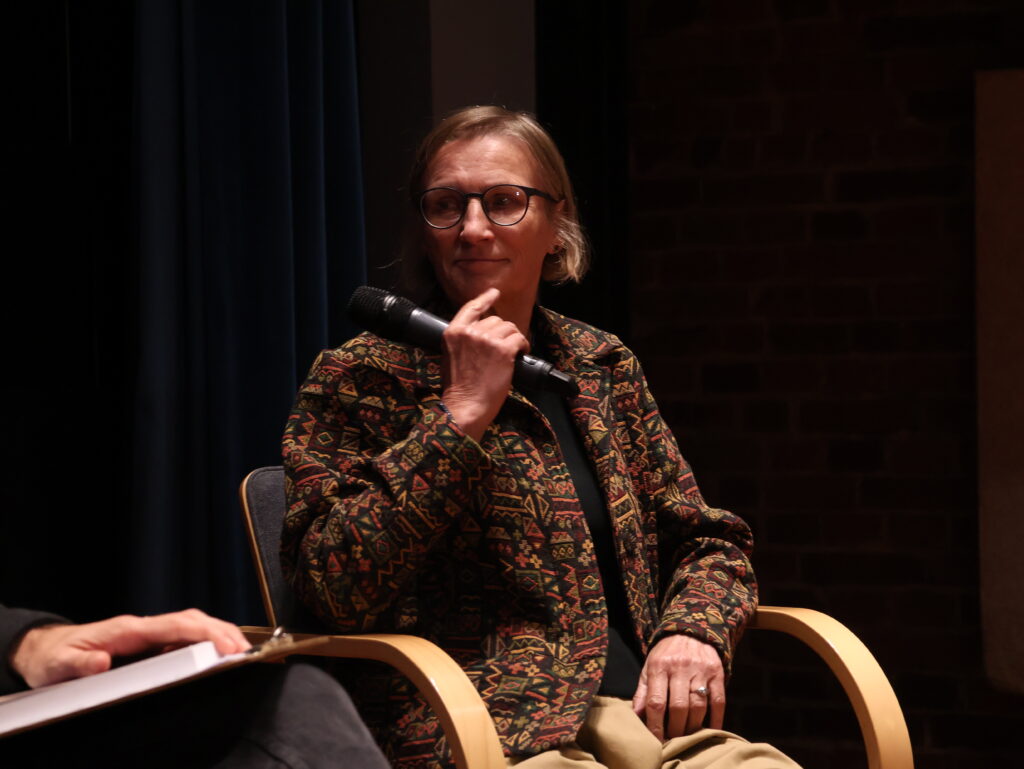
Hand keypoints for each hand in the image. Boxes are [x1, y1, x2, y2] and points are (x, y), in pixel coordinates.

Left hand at [11, 608, 250, 687]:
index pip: (175, 625)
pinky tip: (219, 652)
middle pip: (192, 620)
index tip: (226, 645)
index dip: (204, 633)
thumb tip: (103, 661)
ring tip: (240, 651)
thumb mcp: (57, 665)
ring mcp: (148, 633)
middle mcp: (143, 627)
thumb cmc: (54, 658)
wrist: (46, 650)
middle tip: (245, 650)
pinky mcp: (150, 642)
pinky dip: (208, 640)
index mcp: (128, 629)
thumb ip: (80, 663)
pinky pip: (185, 636)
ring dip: (219, 633)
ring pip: (192, 625)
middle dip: (222, 631)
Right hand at [440, 288, 529, 441]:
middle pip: (495, 320)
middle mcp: (470, 332)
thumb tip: (481, 333)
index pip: (471, 307)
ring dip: (514, 340)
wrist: (466, 404)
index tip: (494, 292)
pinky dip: (523, 346)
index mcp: (453, 332)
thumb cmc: (459, 387)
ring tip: (512, 354)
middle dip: (502, 333)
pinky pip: (519, 339)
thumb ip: (463, 340)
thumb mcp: (451, 356)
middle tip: (503, 349)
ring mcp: (486, 340)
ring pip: (509, 328)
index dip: (485, 298)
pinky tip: (520, 355)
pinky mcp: (503, 350)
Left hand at [632, 634, 725, 739]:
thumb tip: (636, 716)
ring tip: (687, 736)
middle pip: (678, 707)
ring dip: (693, 726)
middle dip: (675, 729)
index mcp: (659, 666)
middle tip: (673, 740)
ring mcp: (700, 670)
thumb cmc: (666, 654)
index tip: (656, 741)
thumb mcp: (649, 667)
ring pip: (698, 706)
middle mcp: (680, 667)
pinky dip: (716, 719)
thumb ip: (643, 692)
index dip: (655, 725)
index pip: (656, 702)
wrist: (690, 630)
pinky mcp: (717, 672)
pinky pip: (718, 701)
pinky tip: (710, 730)